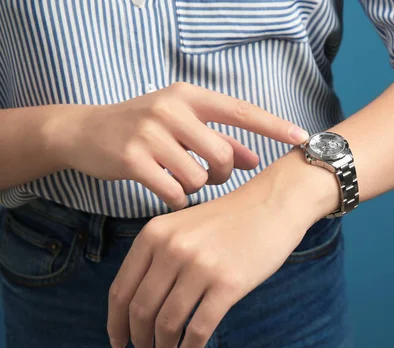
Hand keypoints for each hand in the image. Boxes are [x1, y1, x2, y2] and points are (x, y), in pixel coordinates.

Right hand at [53, 82, 308, 209]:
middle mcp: (172, 109)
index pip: (241, 111)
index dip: (274, 126)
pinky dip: (177, 199)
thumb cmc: (144, 129)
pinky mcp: (132, 158)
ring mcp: (150, 132)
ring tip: (184, 180)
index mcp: (189, 97)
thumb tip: (255, 161)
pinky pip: (174, 192)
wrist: (86, 132)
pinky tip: (168, 193)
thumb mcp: (182, 125)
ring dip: (198, 187)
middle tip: (212, 176)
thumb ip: (219, 141)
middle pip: (223, 154)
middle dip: (224, 173)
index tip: (303, 137)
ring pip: (199, 176)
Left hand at [105, 159, 319, 347]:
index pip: (122, 289)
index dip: (115, 322)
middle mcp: (172, 249)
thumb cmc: (229, 219)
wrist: (273, 204)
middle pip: (141, 309)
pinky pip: (199, 329)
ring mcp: (200, 267)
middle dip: (138, 338)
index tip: (118, 340)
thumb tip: (138, 306)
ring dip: (163, 346)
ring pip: (167, 323)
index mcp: (154, 234)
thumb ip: (158, 256)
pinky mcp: (228, 284)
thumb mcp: (182, 226)